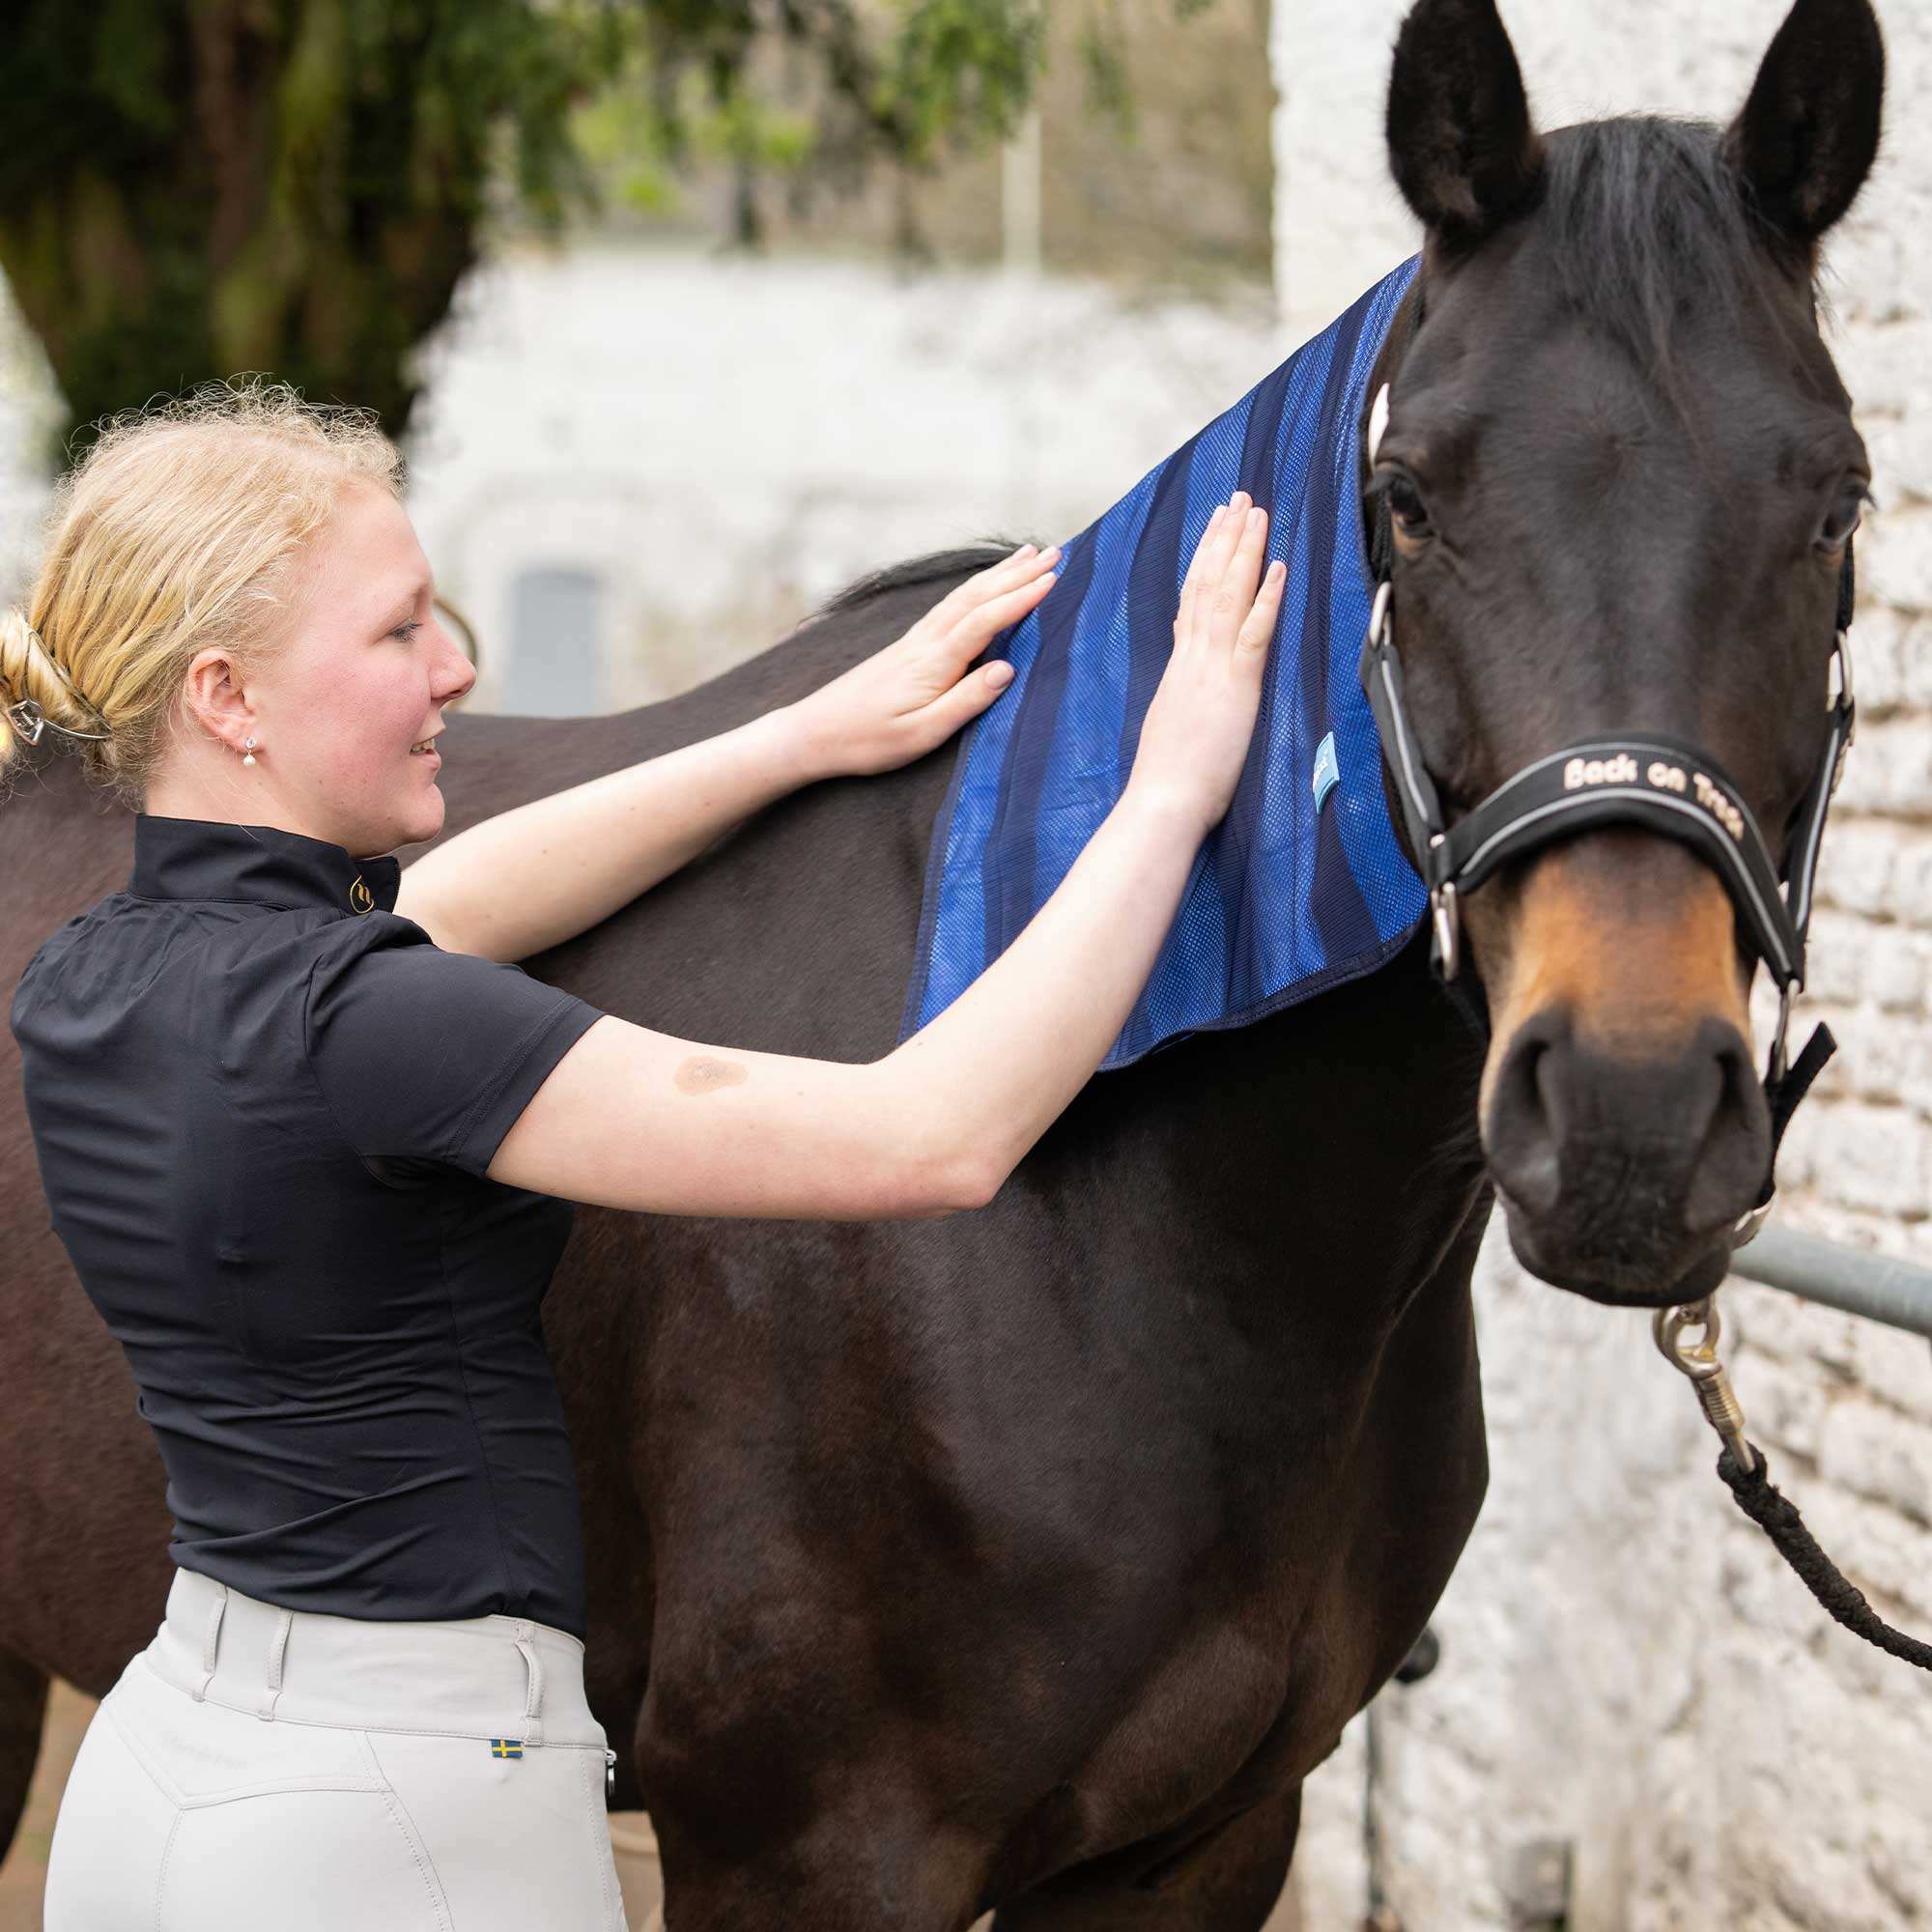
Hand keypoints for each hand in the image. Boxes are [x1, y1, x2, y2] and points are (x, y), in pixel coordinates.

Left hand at [785, 542, 1059, 779]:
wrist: (813, 733)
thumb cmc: (867, 740)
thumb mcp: (922, 733)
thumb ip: (966, 701)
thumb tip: (1008, 669)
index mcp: (933, 662)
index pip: (985, 620)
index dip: (1021, 598)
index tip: (1055, 579)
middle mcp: (924, 642)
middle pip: (977, 597)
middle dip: (1017, 573)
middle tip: (1055, 553)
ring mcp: (914, 641)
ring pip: (962, 596)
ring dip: (997, 574)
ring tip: (1027, 555)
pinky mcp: (906, 647)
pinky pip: (949, 607)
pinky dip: (974, 589)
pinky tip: (982, 586)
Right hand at [1125, 490, 1283, 834]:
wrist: (1162, 803)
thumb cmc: (1168, 781)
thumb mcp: (1170, 726)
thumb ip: (1181, 698)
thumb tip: (1186, 688)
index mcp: (1180, 669)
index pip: (1191, 602)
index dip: (1204, 562)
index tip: (1214, 529)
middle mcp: (1193, 659)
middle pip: (1208, 585)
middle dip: (1224, 538)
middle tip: (1238, 498)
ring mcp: (1212, 669)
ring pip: (1227, 596)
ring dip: (1243, 550)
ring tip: (1256, 511)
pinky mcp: (1234, 686)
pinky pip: (1252, 632)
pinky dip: (1265, 596)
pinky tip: (1277, 565)